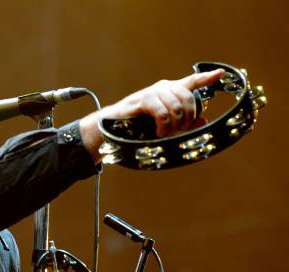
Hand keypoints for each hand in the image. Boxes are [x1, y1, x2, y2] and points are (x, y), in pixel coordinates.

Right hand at [106, 68, 224, 137]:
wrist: (113, 126)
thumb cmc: (138, 126)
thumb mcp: (165, 126)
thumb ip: (184, 124)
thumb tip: (204, 120)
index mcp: (171, 91)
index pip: (192, 81)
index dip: (207, 77)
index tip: (221, 74)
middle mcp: (164, 87)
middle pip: (189, 98)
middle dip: (188, 118)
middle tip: (179, 131)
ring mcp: (154, 92)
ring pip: (177, 107)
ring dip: (174, 125)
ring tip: (165, 133)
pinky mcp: (144, 100)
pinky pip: (163, 112)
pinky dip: (164, 126)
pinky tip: (159, 132)